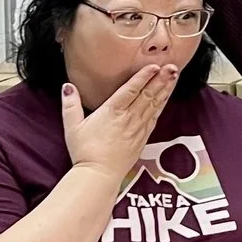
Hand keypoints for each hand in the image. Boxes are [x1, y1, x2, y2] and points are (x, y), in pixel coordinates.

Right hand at [59, 64, 175, 180]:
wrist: (99, 175)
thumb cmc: (85, 152)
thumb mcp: (72, 126)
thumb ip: (70, 104)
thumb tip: (67, 86)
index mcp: (112, 111)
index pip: (131, 90)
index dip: (143, 76)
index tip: (155, 66)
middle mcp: (128, 118)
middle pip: (147, 95)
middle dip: (161, 79)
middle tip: (172, 66)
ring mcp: (138, 128)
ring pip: (154, 104)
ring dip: (165, 89)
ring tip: (174, 76)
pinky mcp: (143, 137)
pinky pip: (155, 117)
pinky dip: (162, 105)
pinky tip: (167, 97)